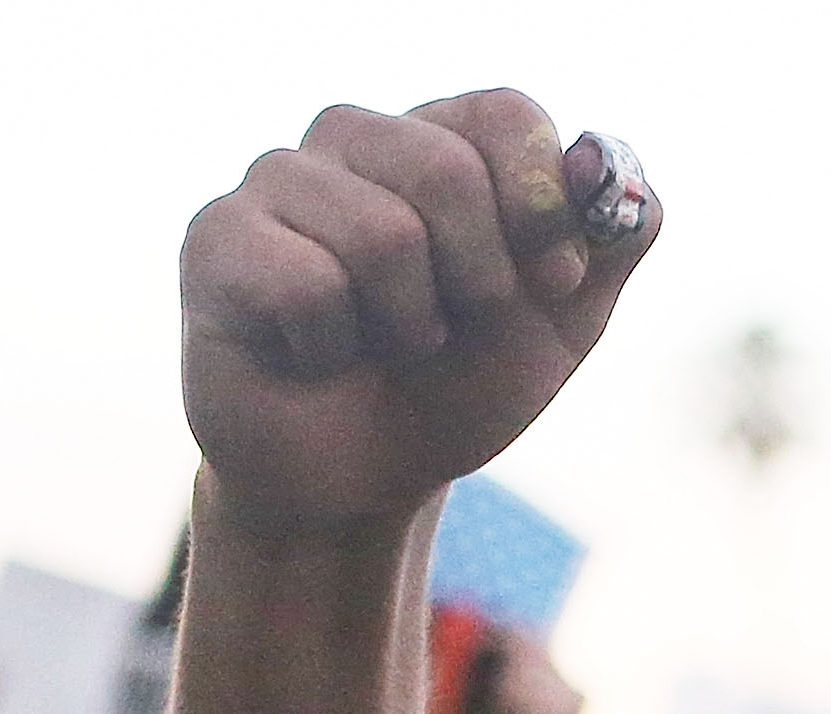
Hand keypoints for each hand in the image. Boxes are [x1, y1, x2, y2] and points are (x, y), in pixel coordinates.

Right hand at [183, 97, 659, 535]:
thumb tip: (604, 156)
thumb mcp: (563, 320)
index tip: (554, 283)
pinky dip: (332, 349)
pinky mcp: (215, 235)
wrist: (360, 484)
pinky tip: (311, 356)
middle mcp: (353, 138)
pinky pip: (307, 285)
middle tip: (444, 332)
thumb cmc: (454, 389)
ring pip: (382, 234)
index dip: (543, 208)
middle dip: (476, 285)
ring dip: (405, 327)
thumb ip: (614, 234)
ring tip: (377, 345)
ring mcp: (277, 179)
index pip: (507, 113)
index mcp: (439, 138)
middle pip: (448, 171)